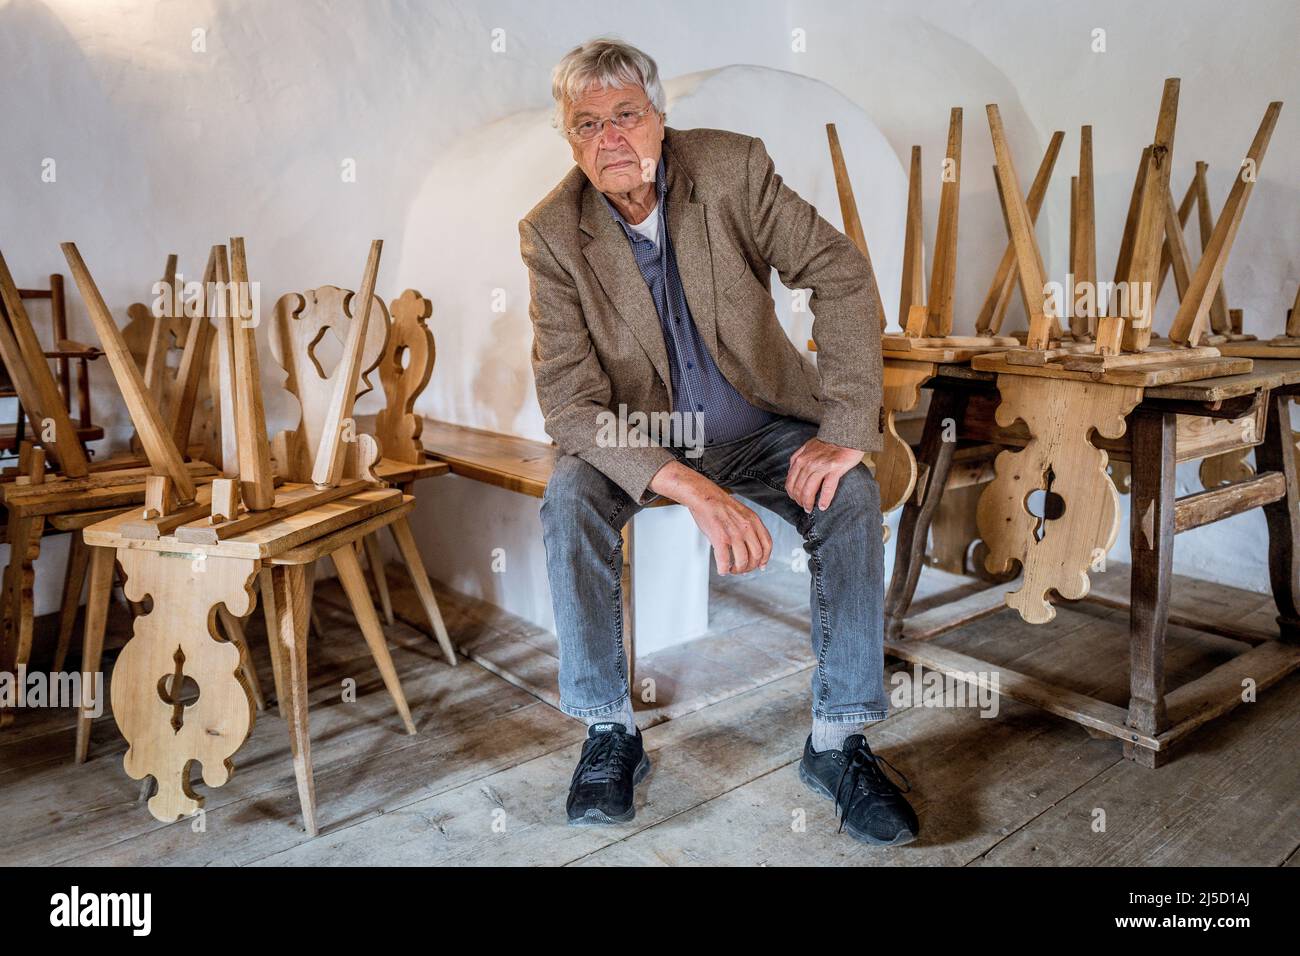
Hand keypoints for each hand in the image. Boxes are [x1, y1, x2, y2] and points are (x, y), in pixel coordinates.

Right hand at [649, 460, 772, 574]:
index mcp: (753, 521)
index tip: (761, 565)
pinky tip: (722, 569)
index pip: (767, 544)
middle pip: (757, 556)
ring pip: (743, 561)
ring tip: (731, 569)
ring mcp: (734, 533)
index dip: (765, 558)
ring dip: (738, 570)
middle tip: (742, 569)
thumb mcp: (742, 512)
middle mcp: (746, 528)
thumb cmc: (719, 504)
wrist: (704, 496)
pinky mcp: (720, 538)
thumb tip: (750, 543)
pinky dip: (724, 569)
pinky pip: (725, 561)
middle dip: (750, 567)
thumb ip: (749, 527)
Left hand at [785, 438, 864, 512]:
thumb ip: (799, 458)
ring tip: (810, 509)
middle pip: (798, 488)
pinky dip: (824, 499)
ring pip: (809, 490)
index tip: (796, 499)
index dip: (792, 493)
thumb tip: (792, 472)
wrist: (846, 434)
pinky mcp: (834, 469)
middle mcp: (808, 463)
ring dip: (808, 502)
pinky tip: (823, 506)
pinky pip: (827, 488)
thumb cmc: (829, 441)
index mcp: (800, 458)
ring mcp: (821, 466)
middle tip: (804, 507)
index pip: (790, 481)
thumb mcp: (808, 446)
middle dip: (800, 500)